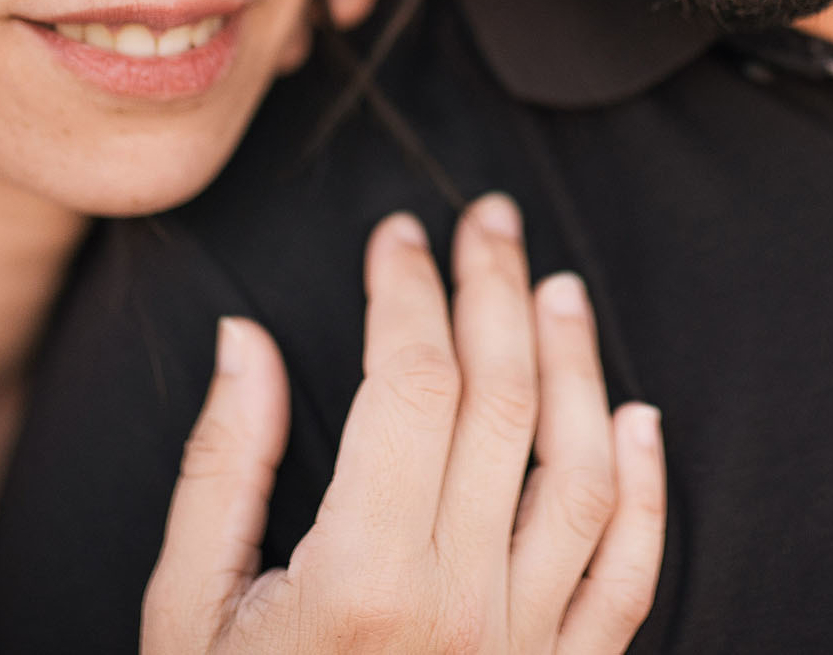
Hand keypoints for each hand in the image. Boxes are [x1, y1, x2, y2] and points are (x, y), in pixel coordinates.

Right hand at [143, 195, 665, 654]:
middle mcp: (459, 610)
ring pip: (580, 479)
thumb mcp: (185, 614)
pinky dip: (647, 497)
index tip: (399, 235)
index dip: (408, 293)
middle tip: (488, 219)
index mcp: (359, 581)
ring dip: (577, 370)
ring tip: (559, 289)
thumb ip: (222, 471)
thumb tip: (246, 341)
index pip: (408, 387)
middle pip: (501, 407)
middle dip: (493, 294)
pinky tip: (640, 420)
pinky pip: (628, 584)